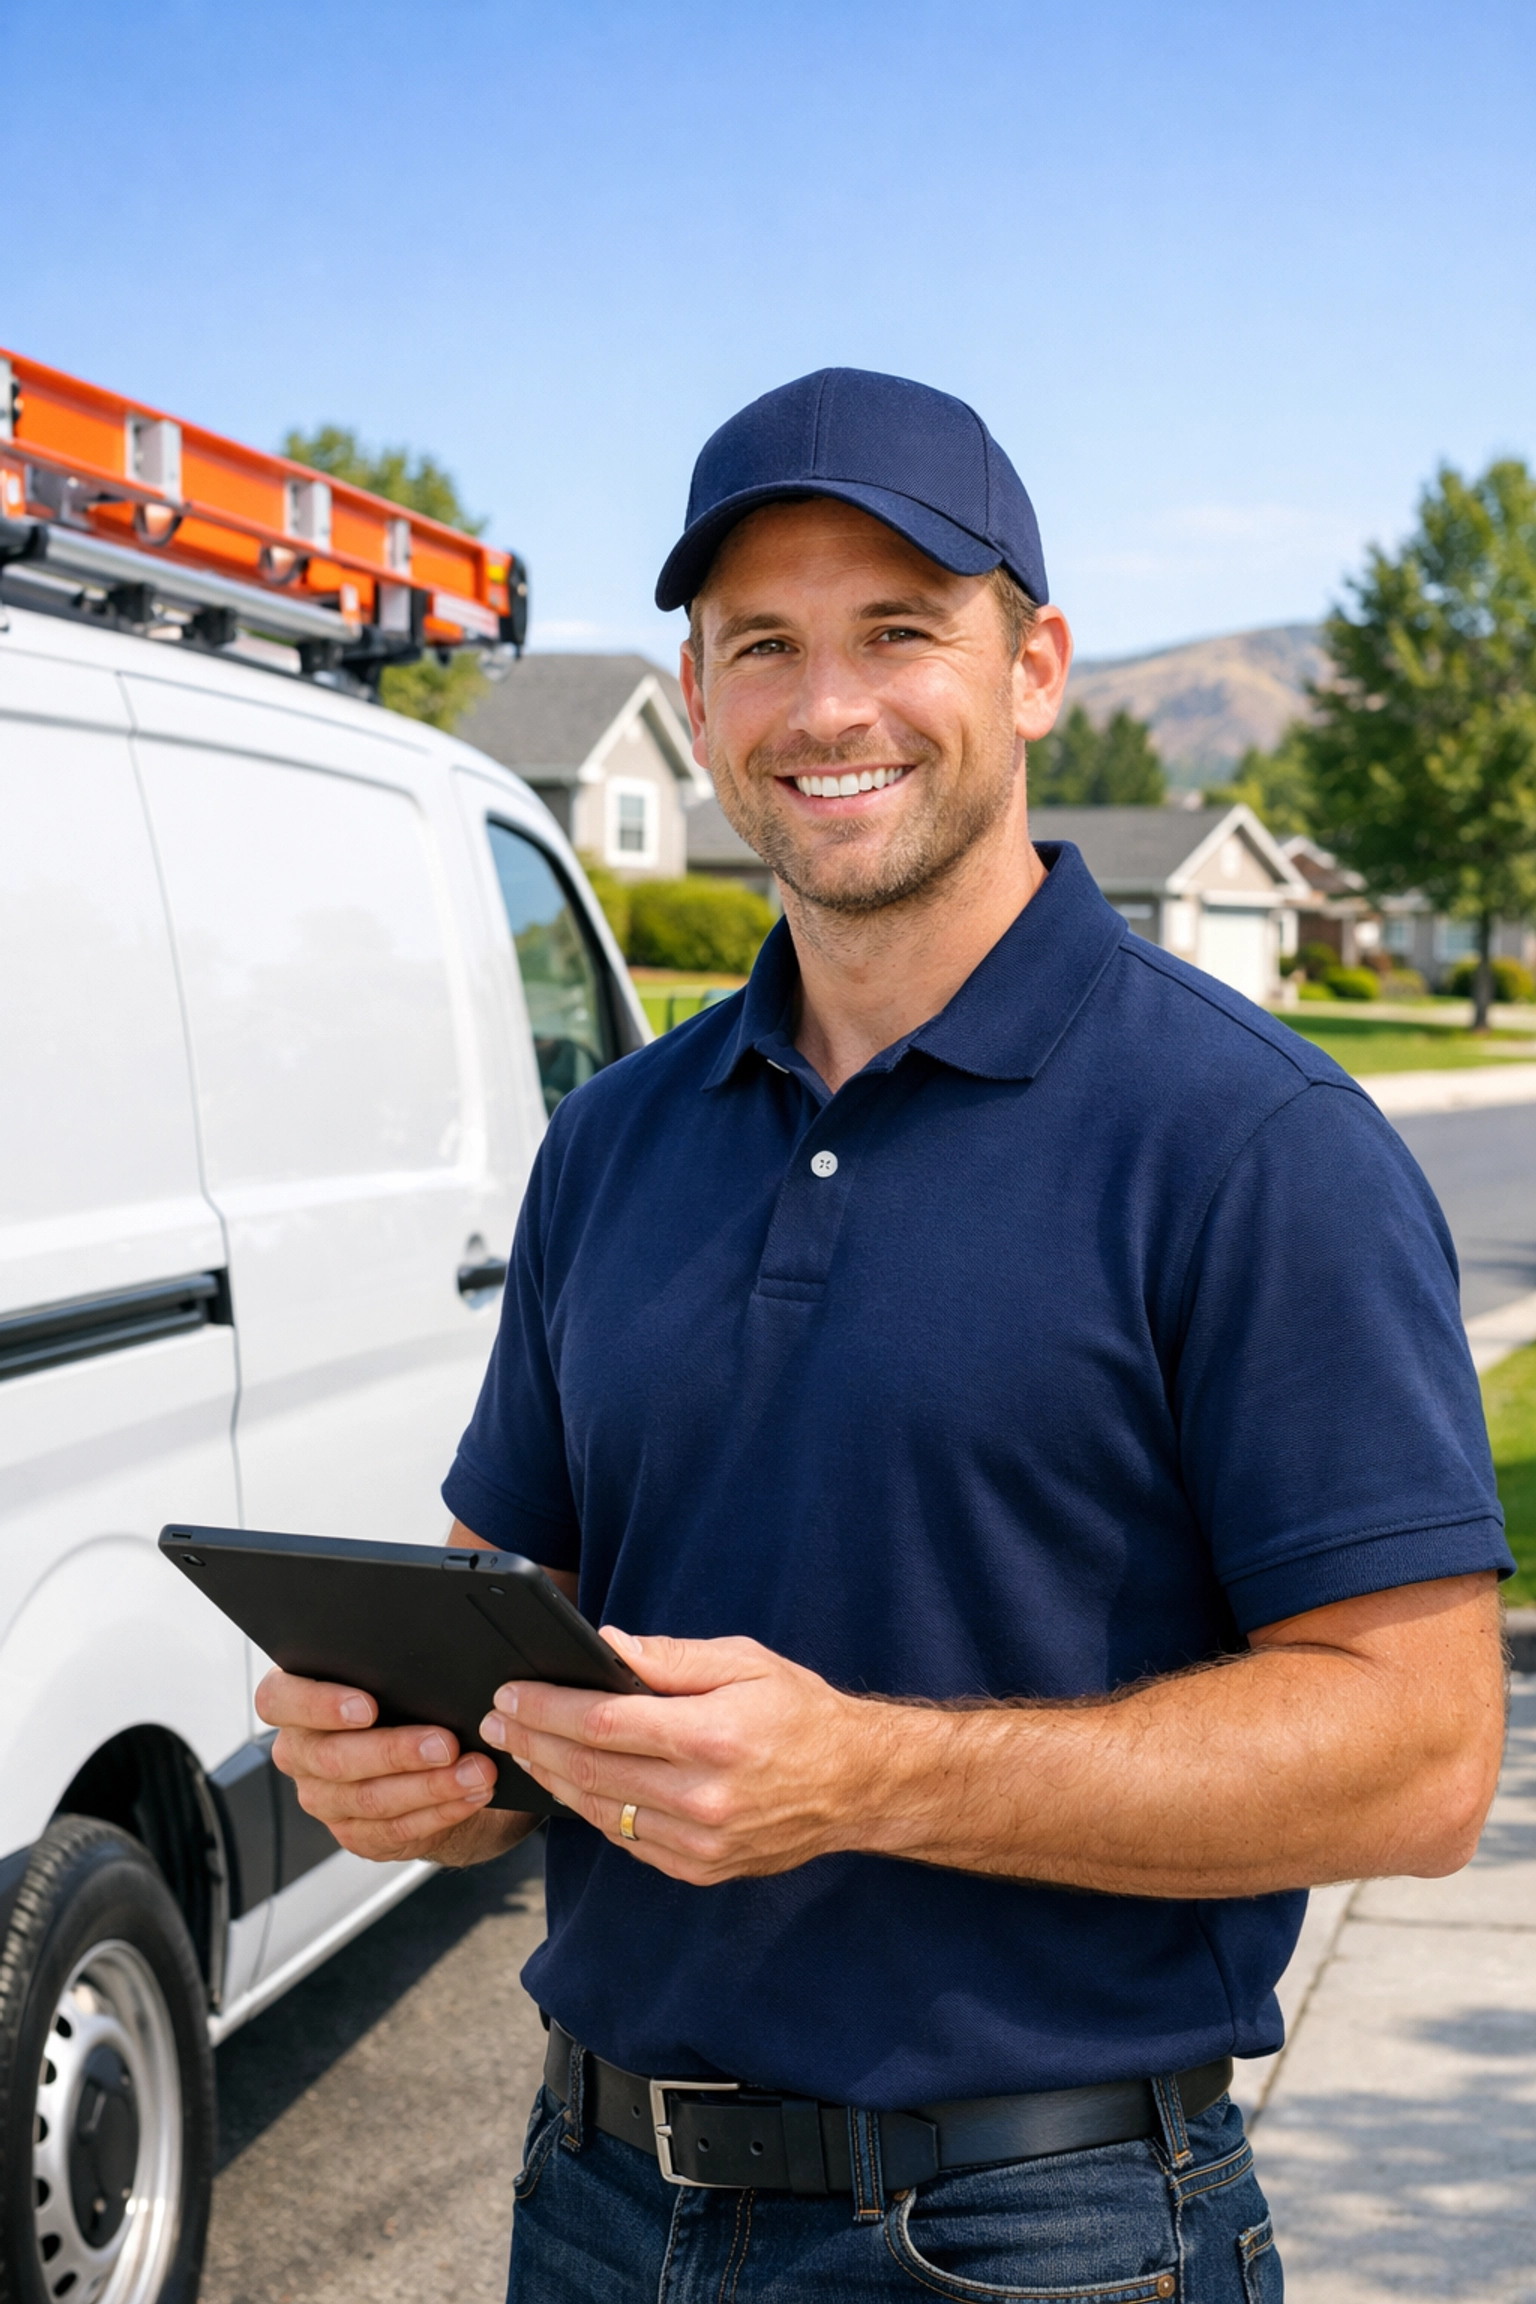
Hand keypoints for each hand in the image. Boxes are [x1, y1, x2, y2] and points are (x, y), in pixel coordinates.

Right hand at [256, 1667, 516, 1865]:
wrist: (416, 1755)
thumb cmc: (398, 1697)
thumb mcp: (386, 1674)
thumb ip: (384, 1665)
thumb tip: (426, 1655)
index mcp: (293, 1703)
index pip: (279, 1700)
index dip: (319, 1705)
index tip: (367, 1706)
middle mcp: (299, 1752)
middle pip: (334, 1758)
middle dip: (397, 1751)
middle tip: (446, 1743)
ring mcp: (323, 1798)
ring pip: (370, 1798)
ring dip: (430, 1786)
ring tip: (475, 1772)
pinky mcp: (354, 1833)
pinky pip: (395, 1829)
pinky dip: (440, 1811)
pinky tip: (470, 1795)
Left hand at [480, 1631, 884, 1884]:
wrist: (857, 1785)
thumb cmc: (800, 1713)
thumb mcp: (744, 1662)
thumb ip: (671, 1657)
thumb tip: (607, 1643)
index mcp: (713, 1735)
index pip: (604, 1721)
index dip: (548, 1706)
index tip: (511, 1692)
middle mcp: (703, 1796)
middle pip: (590, 1769)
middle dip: (532, 1740)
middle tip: (495, 1719)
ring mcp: (700, 1841)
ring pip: (599, 1811)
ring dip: (550, 1778)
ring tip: (519, 1747)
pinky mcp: (699, 1867)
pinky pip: (625, 1840)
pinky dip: (589, 1810)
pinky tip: (568, 1784)